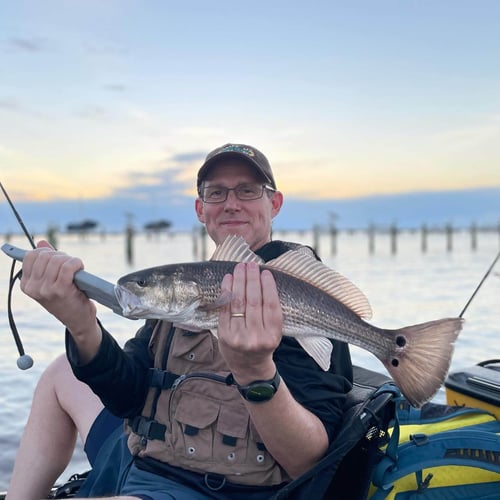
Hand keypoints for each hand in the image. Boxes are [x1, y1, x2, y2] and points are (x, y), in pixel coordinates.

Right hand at [20, 240, 98, 340]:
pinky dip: (76, 263)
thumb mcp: (52, 281)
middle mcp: (33, 287)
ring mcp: (46, 289)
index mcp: (27, 284)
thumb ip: (45, 261)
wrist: (79, 320)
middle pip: (45, 256)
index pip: (30, 256)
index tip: (56, 258)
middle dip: (60, 256)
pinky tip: (80, 267)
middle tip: (70, 265)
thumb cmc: (67, 298)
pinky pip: (68, 266)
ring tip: (75, 268)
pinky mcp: (61, 290)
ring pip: (57, 260)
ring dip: (70, 260)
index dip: (46, 252)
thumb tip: (41, 243)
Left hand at [217, 261, 282, 383]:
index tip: (266, 272)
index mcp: (272, 336)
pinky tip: (229, 279)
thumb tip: (263, 279)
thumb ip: (270, 311)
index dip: (268, 287)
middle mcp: (255, 337)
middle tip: (251, 265)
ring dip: (239, 281)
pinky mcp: (224, 334)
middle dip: (252, 280)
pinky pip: (225, 308)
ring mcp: (238, 336)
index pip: (271, 306)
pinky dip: (226, 291)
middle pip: (254, 302)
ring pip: (238, 303)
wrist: (248, 367)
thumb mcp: (274, 332)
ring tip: (240, 267)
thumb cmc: (263, 343)